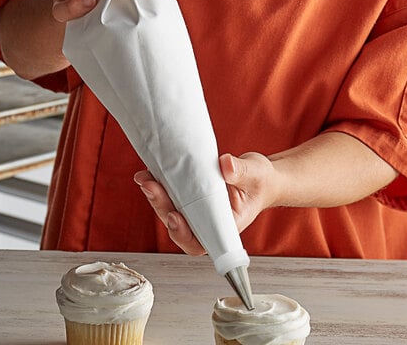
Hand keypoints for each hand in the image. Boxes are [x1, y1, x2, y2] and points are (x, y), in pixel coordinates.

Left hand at [134, 152, 276, 255]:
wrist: (261, 176)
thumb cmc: (261, 182)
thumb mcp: (256, 174)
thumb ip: (241, 171)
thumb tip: (225, 164)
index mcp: (225, 226)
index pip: (200, 241)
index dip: (183, 235)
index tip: (175, 218)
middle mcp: (207, 221)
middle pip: (178, 224)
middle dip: (162, 207)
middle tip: (151, 187)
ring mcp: (197, 209)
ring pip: (170, 209)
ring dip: (155, 196)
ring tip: (145, 178)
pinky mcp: (191, 194)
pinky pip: (172, 194)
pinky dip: (160, 184)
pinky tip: (150, 172)